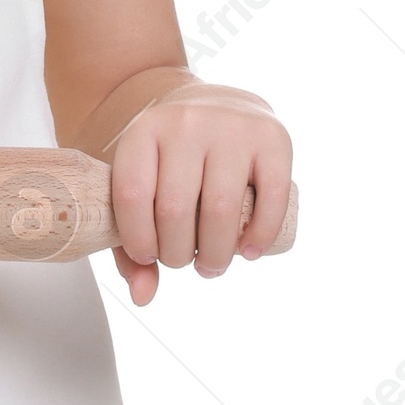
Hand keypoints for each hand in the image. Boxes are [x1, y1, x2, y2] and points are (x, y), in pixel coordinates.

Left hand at [107, 83, 292, 307]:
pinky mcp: (273, 138)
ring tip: (211, 263)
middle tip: (184, 262)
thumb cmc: (169, 158)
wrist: (211, 106)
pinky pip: (271, 198)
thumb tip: (143, 298)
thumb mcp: (139, 184)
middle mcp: (187, 123)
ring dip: (216, 254)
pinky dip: (260, 235)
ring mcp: (233, 127)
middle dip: (178, 255)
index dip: (138, 240)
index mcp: (144, 131)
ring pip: (221, 211)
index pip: (132, 195)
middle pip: (176, 210)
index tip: (148, 256)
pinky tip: (248, 251)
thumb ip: (131, 244)